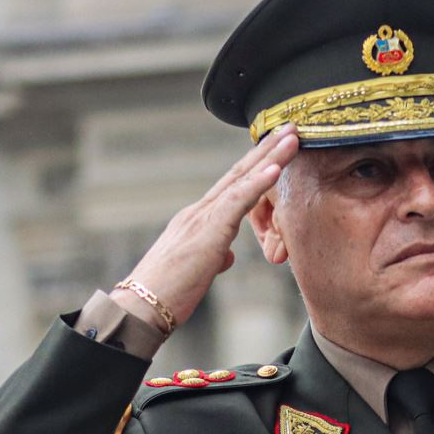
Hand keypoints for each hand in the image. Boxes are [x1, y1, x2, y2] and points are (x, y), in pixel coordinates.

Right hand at [120, 125, 299, 327]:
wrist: (141, 306)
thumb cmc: (167, 293)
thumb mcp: (198, 270)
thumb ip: (214, 256)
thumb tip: (227, 256)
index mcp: (198, 220)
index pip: (232, 186)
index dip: (255, 165)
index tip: (275, 147)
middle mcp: (199, 212)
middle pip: (239, 173)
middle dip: (266, 149)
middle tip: (290, 127)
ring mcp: (202, 218)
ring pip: (242, 180)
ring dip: (269, 157)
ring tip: (292, 137)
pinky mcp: (208, 232)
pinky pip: (237, 202)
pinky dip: (257, 183)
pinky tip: (275, 168)